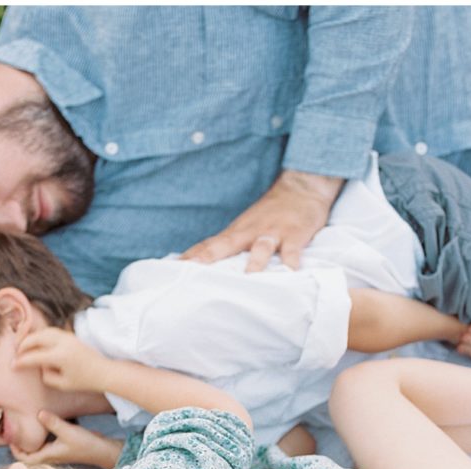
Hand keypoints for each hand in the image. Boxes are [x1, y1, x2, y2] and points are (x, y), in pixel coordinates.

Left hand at [11, 410, 123, 468]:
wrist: (103, 450)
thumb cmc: (86, 444)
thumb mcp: (68, 431)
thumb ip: (53, 422)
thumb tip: (38, 413)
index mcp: (48, 455)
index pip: (25, 458)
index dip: (15, 450)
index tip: (11, 438)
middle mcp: (51, 455)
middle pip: (29, 454)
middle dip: (20, 445)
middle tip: (15, 430)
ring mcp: (57, 451)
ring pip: (38, 448)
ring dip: (31, 440)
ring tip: (25, 426)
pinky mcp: (64, 446)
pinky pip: (47, 443)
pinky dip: (42, 435)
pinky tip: (44, 424)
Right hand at [12, 327, 108, 393]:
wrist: (103, 372)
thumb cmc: (83, 381)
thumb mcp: (62, 384)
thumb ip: (46, 375)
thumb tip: (38, 366)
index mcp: (60, 356)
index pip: (34, 356)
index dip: (21, 361)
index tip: (12, 365)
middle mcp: (63, 343)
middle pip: (36, 338)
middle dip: (23, 345)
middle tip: (16, 353)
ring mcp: (67, 336)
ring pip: (43, 331)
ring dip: (32, 338)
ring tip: (23, 346)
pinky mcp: (70, 335)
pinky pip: (51, 331)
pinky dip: (41, 335)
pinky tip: (36, 342)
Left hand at [181, 169, 343, 271]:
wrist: (301, 188)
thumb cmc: (269, 215)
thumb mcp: (243, 229)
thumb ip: (224, 247)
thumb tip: (199, 264)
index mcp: (234, 234)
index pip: (206, 247)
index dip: (188, 259)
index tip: (169, 272)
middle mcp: (248, 233)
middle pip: (223, 246)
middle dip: (207, 259)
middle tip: (191, 273)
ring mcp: (271, 233)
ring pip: (260, 248)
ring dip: (254, 263)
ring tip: (248, 278)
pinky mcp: (294, 234)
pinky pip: (291, 251)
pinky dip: (290, 262)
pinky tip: (289, 274)